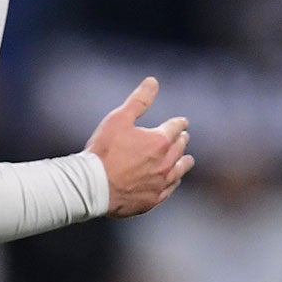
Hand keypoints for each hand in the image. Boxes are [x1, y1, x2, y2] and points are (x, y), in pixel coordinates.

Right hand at [85, 76, 193, 215]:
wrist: (94, 186)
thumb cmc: (104, 150)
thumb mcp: (119, 118)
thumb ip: (139, 100)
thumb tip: (153, 82)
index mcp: (159, 141)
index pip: (175, 128)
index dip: (179, 123)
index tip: (182, 122)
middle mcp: (165, 162)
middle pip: (180, 148)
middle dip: (181, 141)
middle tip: (183, 138)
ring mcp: (160, 182)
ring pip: (179, 170)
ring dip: (184, 162)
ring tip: (187, 159)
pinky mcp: (153, 199)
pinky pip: (170, 189)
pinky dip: (174, 182)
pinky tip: (174, 181)